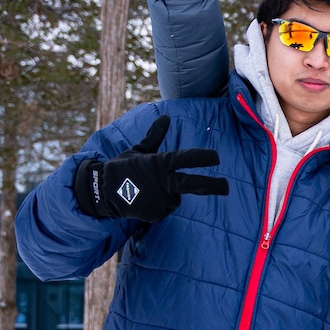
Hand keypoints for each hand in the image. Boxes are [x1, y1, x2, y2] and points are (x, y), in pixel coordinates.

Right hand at [70, 114, 229, 220]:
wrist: (102, 192)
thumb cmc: (122, 168)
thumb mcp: (138, 150)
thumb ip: (155, 136)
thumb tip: (165, 116)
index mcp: (158, 163)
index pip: (184, 159)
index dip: (201, 158)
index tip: (217, 158)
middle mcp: (162, 182)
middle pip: (192, 184)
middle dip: (212, 185)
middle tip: (227, 187)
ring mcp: (159, 199)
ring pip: (175, 198)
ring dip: (168, 195)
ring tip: (148, 190)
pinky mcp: (155, 213)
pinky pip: (165, 209)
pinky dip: (160, 206)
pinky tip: (145, 201)